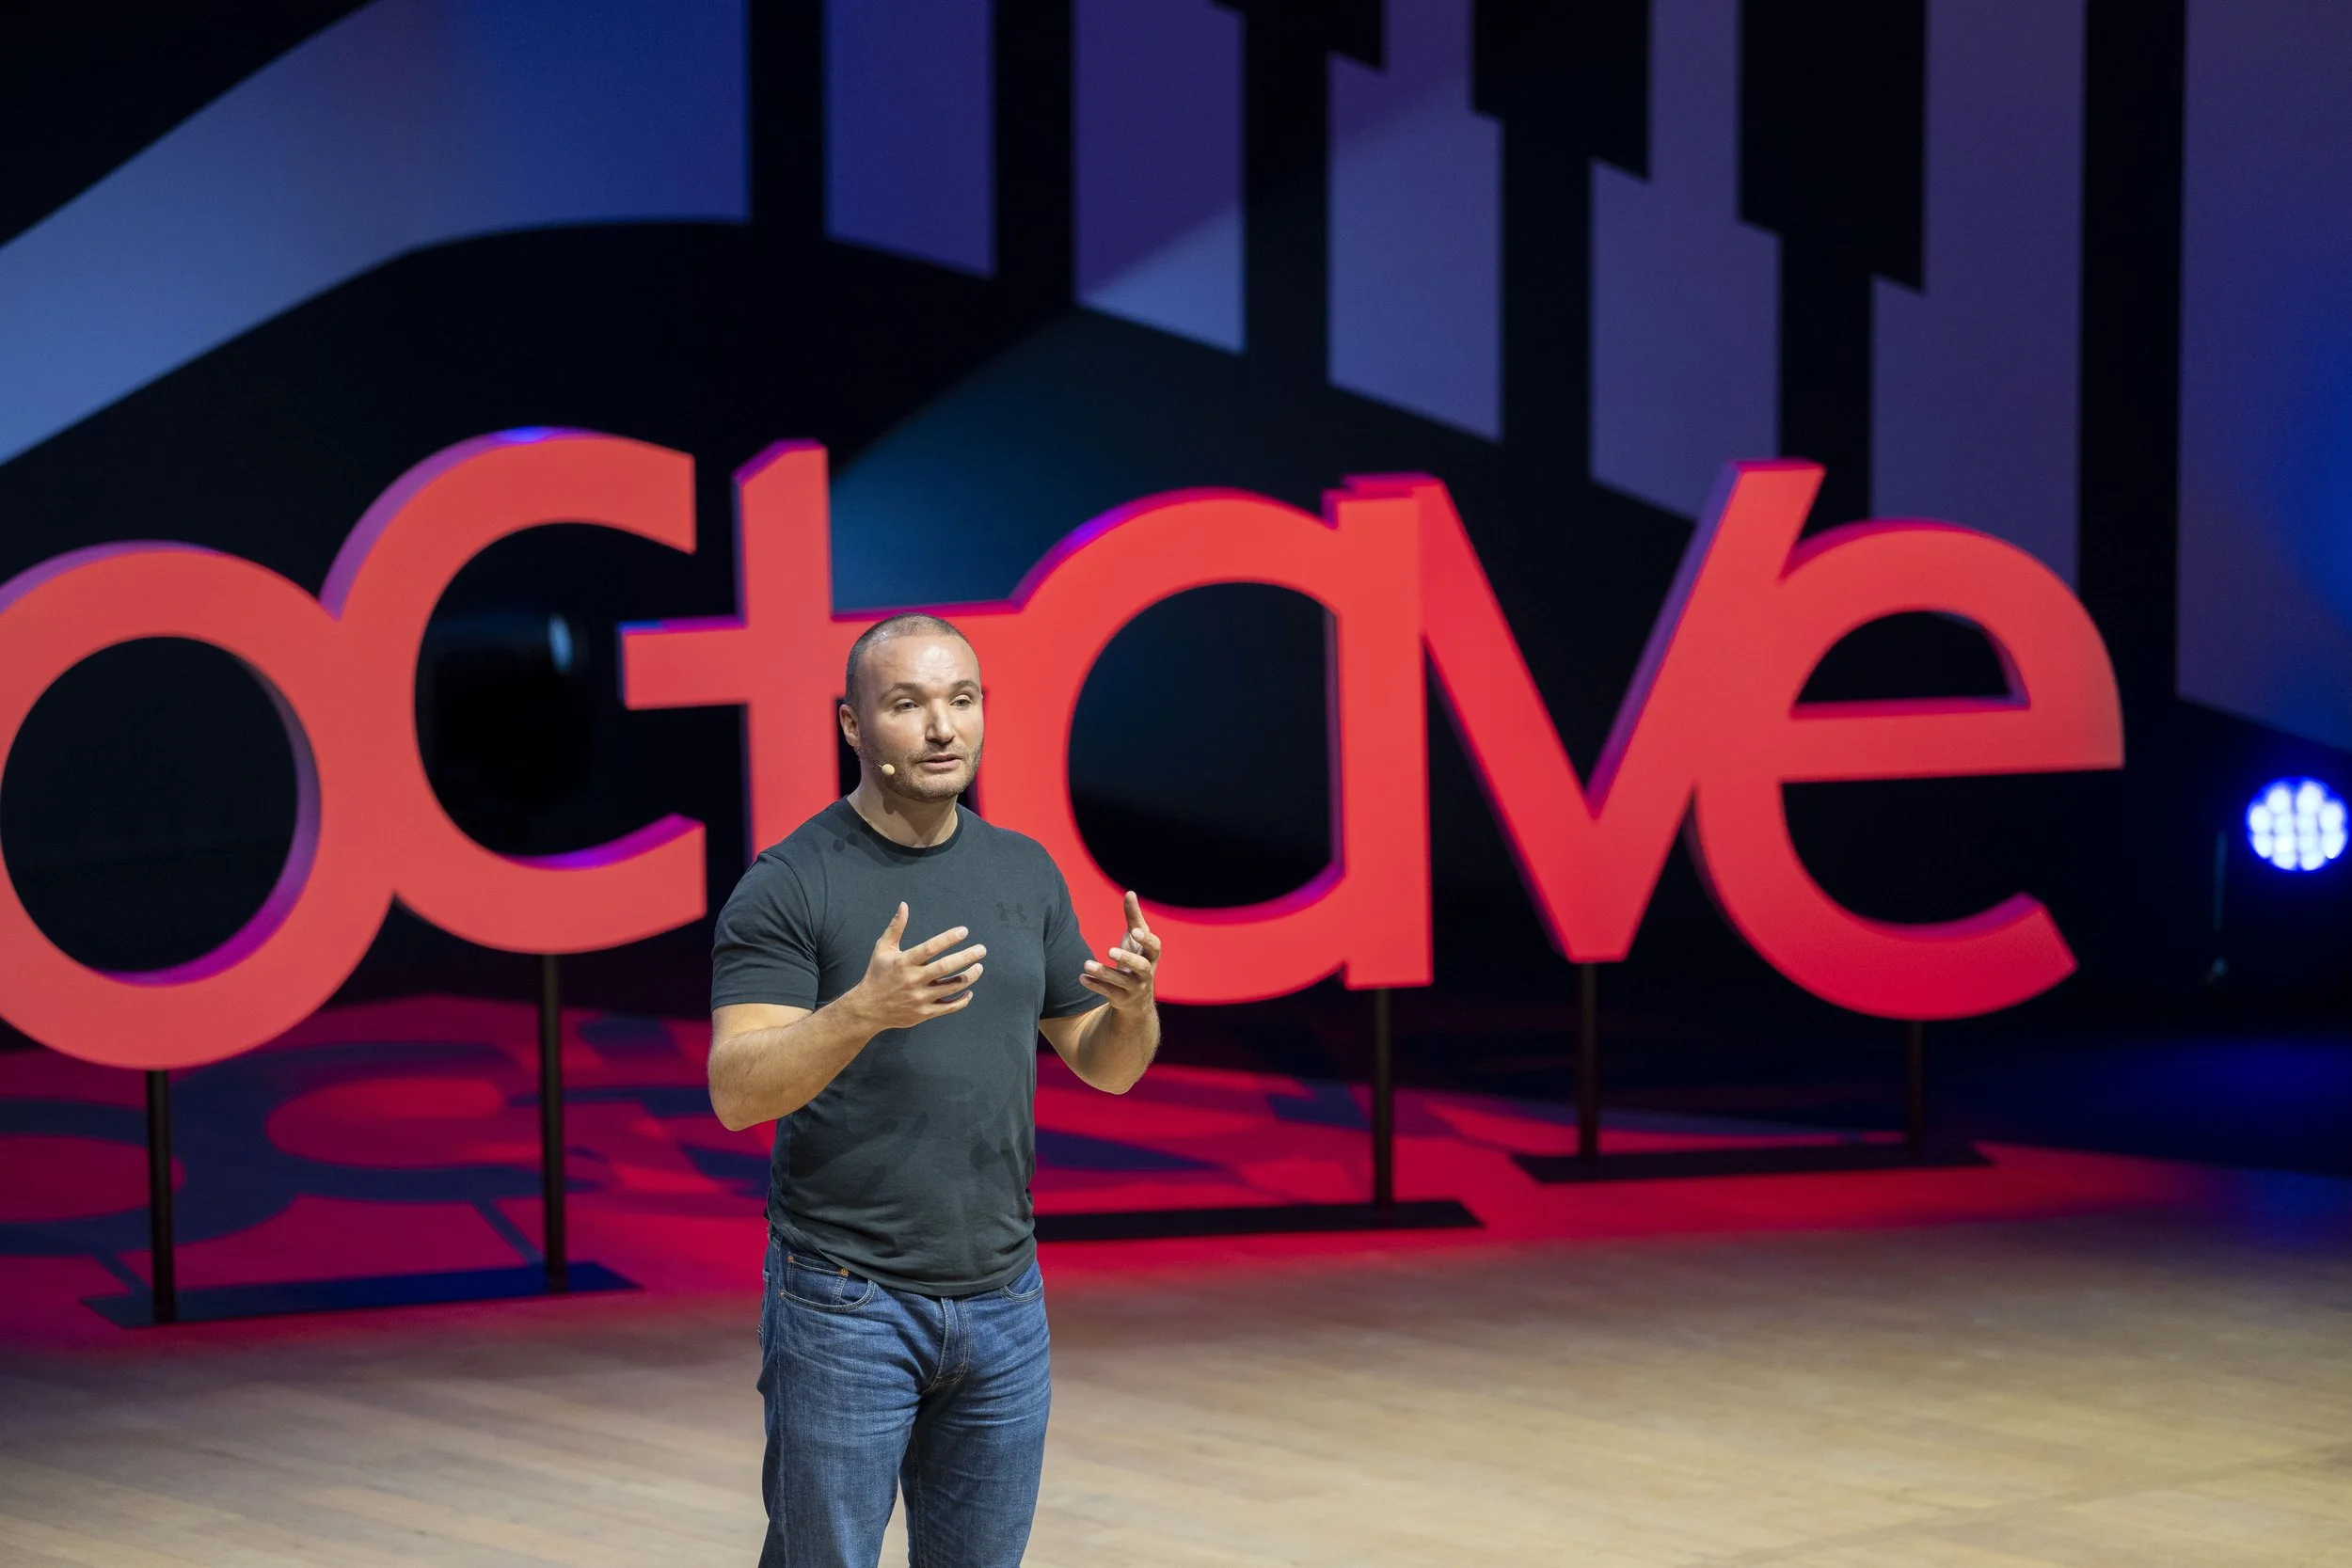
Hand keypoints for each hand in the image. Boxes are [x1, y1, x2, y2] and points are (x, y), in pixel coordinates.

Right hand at [850, 903, 984, 1030]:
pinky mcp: (924, 1013)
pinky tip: (969, 991)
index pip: (930, 948)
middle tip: (982, 950)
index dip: (948, 938)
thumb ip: (896, 927)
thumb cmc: (877, 974)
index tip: (964, 931)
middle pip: (945, 967)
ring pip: (951, 987)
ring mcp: (920, 998)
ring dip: (969, 977)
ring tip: (979, 967)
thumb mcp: (883, 949)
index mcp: (904, 962)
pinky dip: (962, 1000)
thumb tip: (904, 905)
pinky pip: (948, 1007)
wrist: (867, 1009)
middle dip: (966, 957)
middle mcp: (913, 980)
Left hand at [1081, 890, 1160, 1014]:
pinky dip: (1096, 985)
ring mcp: (1135, 988)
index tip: (1134, 931)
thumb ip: (1133, 917)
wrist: (1136, 999)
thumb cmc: (1136, 959)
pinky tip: (1082, 978)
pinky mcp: (1122, 999)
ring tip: (1086, 964)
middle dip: (1127, 959)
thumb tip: (1130, 893)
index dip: (1146, 940)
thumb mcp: (1135, 940)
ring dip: (1103, 973)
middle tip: (1109, 950)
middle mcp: (1146, 973)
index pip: (1154, 947)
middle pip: (1141, 967)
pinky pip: (1109, 994)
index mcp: (1151, 956)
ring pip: (1121, 982)